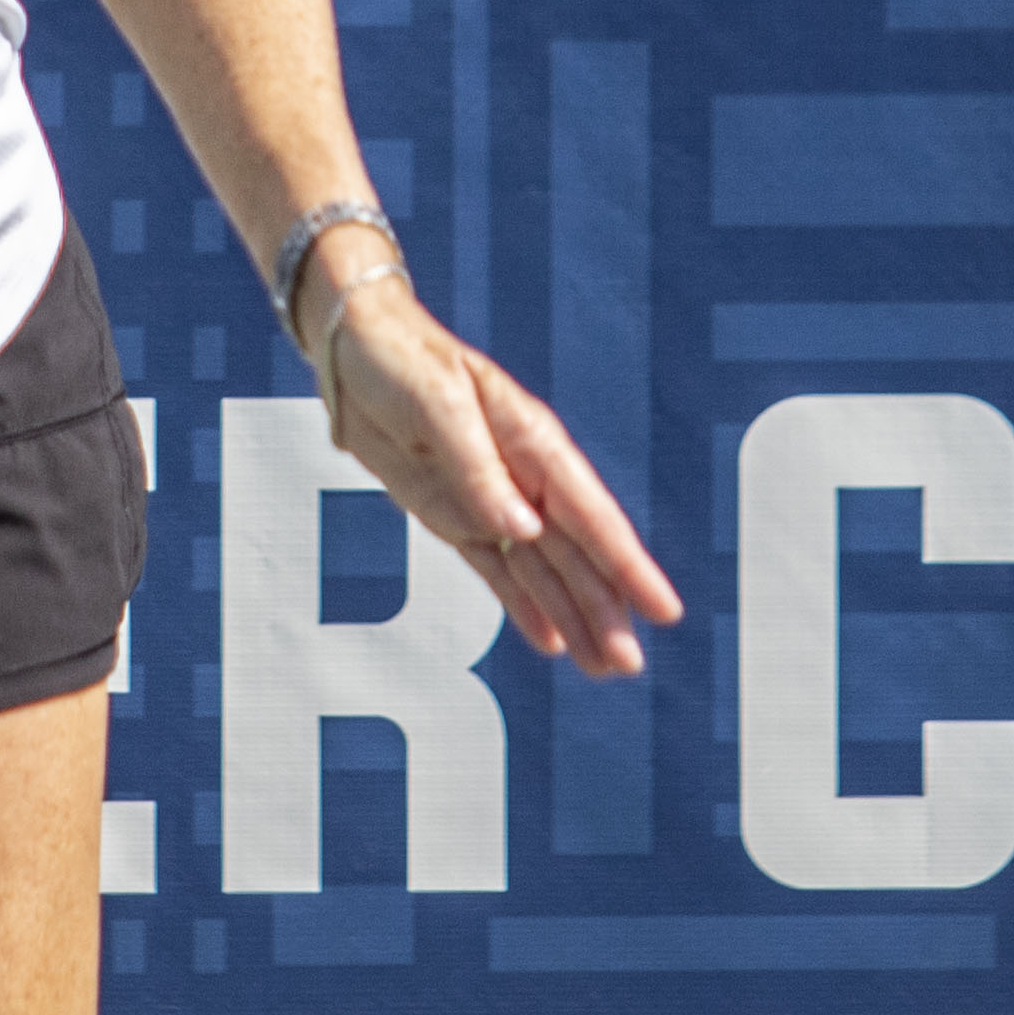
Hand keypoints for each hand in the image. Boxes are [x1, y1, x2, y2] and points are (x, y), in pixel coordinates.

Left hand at [308, 265, 681, 677]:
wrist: (350, 346)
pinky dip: (525, 608)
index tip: (663, 609)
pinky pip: (497, 571)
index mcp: (532, 440)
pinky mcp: (454, 516)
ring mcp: (490, 500)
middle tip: (630, 665)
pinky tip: (553, 644)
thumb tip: (524, 528)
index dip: (628, 565)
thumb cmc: (401, 358)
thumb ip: (478, 469)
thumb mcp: (437, 404)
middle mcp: (522, 476)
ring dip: (573, 618)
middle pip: (574, 555)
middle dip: (604, 610)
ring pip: (543, 571)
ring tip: (605, 668)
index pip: (591, 515)